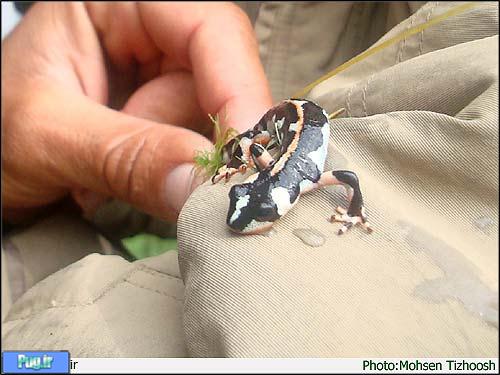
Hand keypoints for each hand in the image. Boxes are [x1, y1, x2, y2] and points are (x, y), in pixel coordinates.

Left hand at [1, 2, 272, 222]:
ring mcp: (164, 82)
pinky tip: (125, 184)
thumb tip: (202, 187)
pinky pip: (198, 153)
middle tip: (179, 192)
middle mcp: (153, 37)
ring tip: (107, 182)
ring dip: (173, 169)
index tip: (247, 156)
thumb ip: (125, 157)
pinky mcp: (167, 121)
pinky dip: (171, 181)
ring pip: (212, 127)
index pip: (210, 30)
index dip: (238, 90)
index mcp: (120, 4)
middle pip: (220, 85)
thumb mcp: (47, 136)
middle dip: (201, 144)